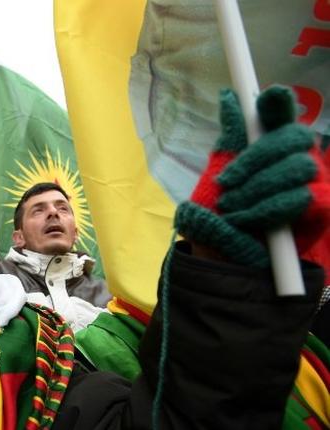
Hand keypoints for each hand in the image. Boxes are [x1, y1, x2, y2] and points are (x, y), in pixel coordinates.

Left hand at [175, 87, 328, 267]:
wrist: (224, 261)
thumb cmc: (220, 219)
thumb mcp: (215, 179)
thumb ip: (229, 141)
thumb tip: (229, 98)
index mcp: (269, 146)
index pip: (282, 113)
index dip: (278, 102)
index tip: (269, 96)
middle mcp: (295, 160)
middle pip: (294, 136)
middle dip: (256, 158)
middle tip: (226, 182)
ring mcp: (312, 184)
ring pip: (300, 167)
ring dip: (259, 188)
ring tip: (231, 209)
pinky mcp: (321, 211)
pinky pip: (308, 198)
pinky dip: (272, 208)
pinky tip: (249, 220)